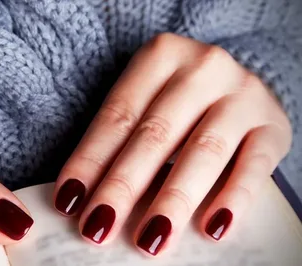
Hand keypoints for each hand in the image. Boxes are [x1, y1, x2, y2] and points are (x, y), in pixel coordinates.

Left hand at [53, 33, 291, 255]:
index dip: (90, 161)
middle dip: (122, 186)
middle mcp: (204, 67)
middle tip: (98, 228)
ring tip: (150, 240)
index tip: (69, 202)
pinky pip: (253, 165)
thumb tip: (85, 198)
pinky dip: (232, 198)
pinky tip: (212, 228)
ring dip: (172, 200)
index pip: (117, 116)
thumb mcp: (147, 102)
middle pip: (154, 134)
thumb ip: (122, 139)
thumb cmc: (178, 99)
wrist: (236, 84)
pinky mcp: (273, 125)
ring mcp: (243, 94)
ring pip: (202, 151)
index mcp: (160, 56)